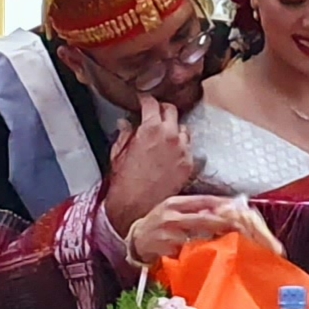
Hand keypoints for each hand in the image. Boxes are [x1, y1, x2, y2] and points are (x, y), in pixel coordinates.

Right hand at [104, 94, 195, 233]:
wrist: (136, 208)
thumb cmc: (124, 183)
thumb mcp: (118, 154)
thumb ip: (125, 135)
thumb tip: (126, 124)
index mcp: (150, 129)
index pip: (152, 103)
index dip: (146, 100)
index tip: (143, 101)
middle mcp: (170, 135)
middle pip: (171, 110)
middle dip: (162, 110)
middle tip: (155, 115)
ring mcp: (182, 150)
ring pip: (183, 128)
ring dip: (174, 128)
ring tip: (165, 136)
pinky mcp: (189, 164)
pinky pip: (189, 148)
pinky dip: (181, 147)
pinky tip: (172, 153)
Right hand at [126, 194, 256, 267]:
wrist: (137, 240)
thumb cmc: (159, 224)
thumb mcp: (173, 210)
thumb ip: (193, 209)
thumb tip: (220, 208)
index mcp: (175, 203)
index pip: (203, 200)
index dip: (222, 204)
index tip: (238, 207)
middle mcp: (172, 216)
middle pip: (203, 218)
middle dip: (223, 222)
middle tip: (240, 225)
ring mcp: (169, 234)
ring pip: (198, 236)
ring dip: (214, 238)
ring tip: (231, 239)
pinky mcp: (168, 250)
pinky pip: (189, 251)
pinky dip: (200, 251)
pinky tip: (211, 253)